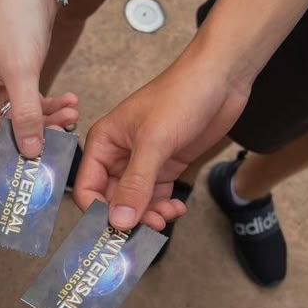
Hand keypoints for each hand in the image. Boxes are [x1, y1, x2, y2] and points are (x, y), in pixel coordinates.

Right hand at [0, 0, 78, 157]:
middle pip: (6, 133)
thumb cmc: (13, 20)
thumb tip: (31, 153)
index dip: (15, 151)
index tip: (43, 160)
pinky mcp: (12, 86)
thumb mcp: (21, 71)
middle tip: (67, 128)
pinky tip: (70, 101)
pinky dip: (51, 106)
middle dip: (38, 132)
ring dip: (50, 118)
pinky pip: (32, 107)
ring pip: (23, 122)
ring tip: (73, 110)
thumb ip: (26, 115)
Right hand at [73, 40, 252, 229]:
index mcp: (103, 144)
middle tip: (149, 229)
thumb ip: (135, 184)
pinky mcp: (165, 164)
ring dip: (149, 215)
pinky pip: (156, 196)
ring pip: (136, 202)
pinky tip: (177, 207)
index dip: (99, 212)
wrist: (221, 77)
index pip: (87, 189)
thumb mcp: (154, 143)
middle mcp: (118, 155)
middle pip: (111, 200)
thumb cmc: (180, 96)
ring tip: (167, 217)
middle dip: (128, 217)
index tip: (119, 230)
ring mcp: (143, 161)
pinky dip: (164, 206)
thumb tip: (118, 221)